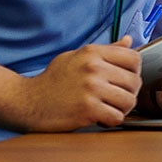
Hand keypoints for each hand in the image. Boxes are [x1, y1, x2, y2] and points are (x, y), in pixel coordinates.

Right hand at [9, 36, 141, 131]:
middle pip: (134, 81)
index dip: (134, 72)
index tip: (123, 81)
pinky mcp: (87, 109)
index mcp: (92, 53)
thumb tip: (129, 40)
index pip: (134, 58)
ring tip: (108, 108)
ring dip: (121, 108)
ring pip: (129, 101)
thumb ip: (106, 51)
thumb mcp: (76, 58)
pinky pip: (117, 117)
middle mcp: (93, 68)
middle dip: (129, 93)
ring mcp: (90, 89)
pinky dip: (111, 121)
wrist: (27, 102)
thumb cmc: (53, 80)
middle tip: (114, 99)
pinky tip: (100, 118)